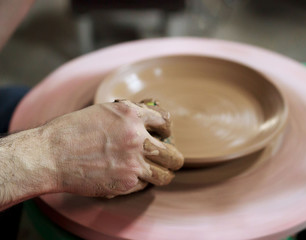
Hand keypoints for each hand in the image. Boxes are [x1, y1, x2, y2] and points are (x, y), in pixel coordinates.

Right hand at [44, 99, 183, 197]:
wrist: (50, 154)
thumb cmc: (72, 131)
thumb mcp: (104, 111)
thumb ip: (130, 114)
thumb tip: (150, 118)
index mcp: (131, 114)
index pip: (166, 121)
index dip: (166, 129)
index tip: (163, 135)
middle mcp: (137, 137)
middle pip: (174, 154)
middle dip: (173, 157)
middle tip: (168, 158)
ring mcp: (133, 162)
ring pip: (166, 175)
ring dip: (163, 173)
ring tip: (156, 172)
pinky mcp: (125, 183)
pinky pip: (145, 185)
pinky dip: (140, 182)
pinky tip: (128, 176)